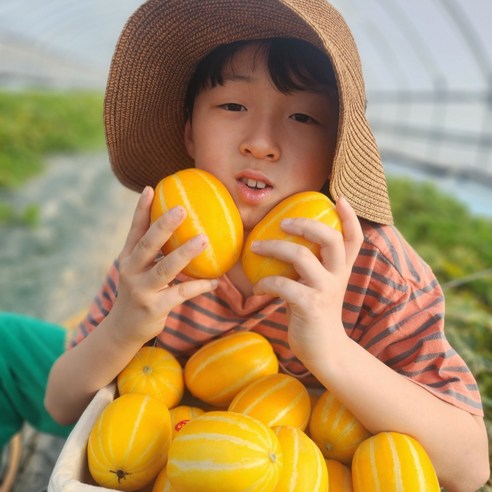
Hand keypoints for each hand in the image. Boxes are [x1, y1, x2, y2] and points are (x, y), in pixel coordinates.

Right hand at [107, 187, 217, 346]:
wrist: (123, 329)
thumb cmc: (138, 292)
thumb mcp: (138, 271)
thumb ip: (152, 253)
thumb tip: (180, 230)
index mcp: (127, 258)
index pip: (134, 230)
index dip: (141, 209)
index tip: (151, 188)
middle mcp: (131, 271)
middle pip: (147, 244)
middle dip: (163, 226)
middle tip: (182, 209)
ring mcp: (141, 290)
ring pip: (165, 268)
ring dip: (185, 253)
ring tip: (203, 239)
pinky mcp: (154, 307)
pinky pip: (181, 293)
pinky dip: (199, 286)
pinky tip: (215, 281)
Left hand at [251, 197, 362, 365]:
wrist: (324, 352)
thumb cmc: (314, 314)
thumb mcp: (319, 287)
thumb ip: (310, 267)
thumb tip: (280, 246)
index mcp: (341, 269)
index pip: (354, 238)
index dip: (350, 217)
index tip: (339, 198)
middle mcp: (338, 276)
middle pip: (331, 238)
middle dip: (305, 224)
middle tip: (282, 222)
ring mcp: (325, 290)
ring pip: (301, 255)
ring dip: (273, 248)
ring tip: (255, 247)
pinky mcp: (310, 306)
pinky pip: (282, 284)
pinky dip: (264, 283)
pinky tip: (257, 288)